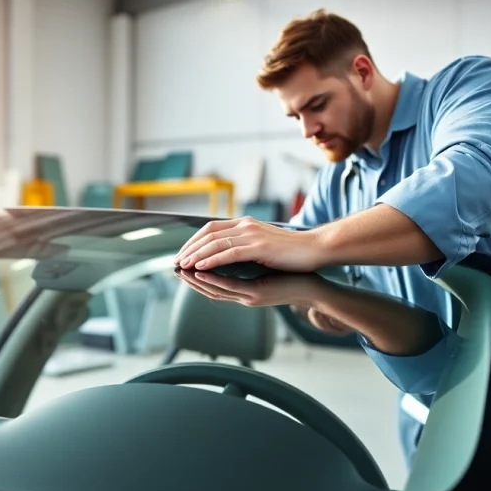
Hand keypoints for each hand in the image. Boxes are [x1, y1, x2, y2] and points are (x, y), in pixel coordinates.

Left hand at [174, 217, 324, 271]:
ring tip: (183, 265)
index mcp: (245, 224)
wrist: (315, 248)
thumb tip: (225, 252)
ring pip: (215, 243)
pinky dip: (212, 260)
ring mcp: (252, 235)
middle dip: (189, 248)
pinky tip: (200, 267)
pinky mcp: (259, 247)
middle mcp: (245, 225)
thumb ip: (244, 244)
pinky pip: (229, 253)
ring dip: (196, 255)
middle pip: (208, 234)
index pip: (210, 228)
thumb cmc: (290, 251)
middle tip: (176, 261)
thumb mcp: (262, 243)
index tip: (182, 253)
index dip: (193, 241)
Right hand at [177, 270, 355, 335]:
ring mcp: (248, 296)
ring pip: (214, 289)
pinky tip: (200, 270)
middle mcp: (243, 295)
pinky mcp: (255, 294)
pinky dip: (212, 279)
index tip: (182, 261)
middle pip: (208, 288)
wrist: (315, 286)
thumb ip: (251, 261)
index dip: (196, 272)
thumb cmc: (293, 274)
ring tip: (180, 268)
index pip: (213, 283)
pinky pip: (228, 287)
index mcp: (244, 289)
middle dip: (189, 275)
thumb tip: (238, 246)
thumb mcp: (268, 266)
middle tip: (174, 264)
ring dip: (194, 279)